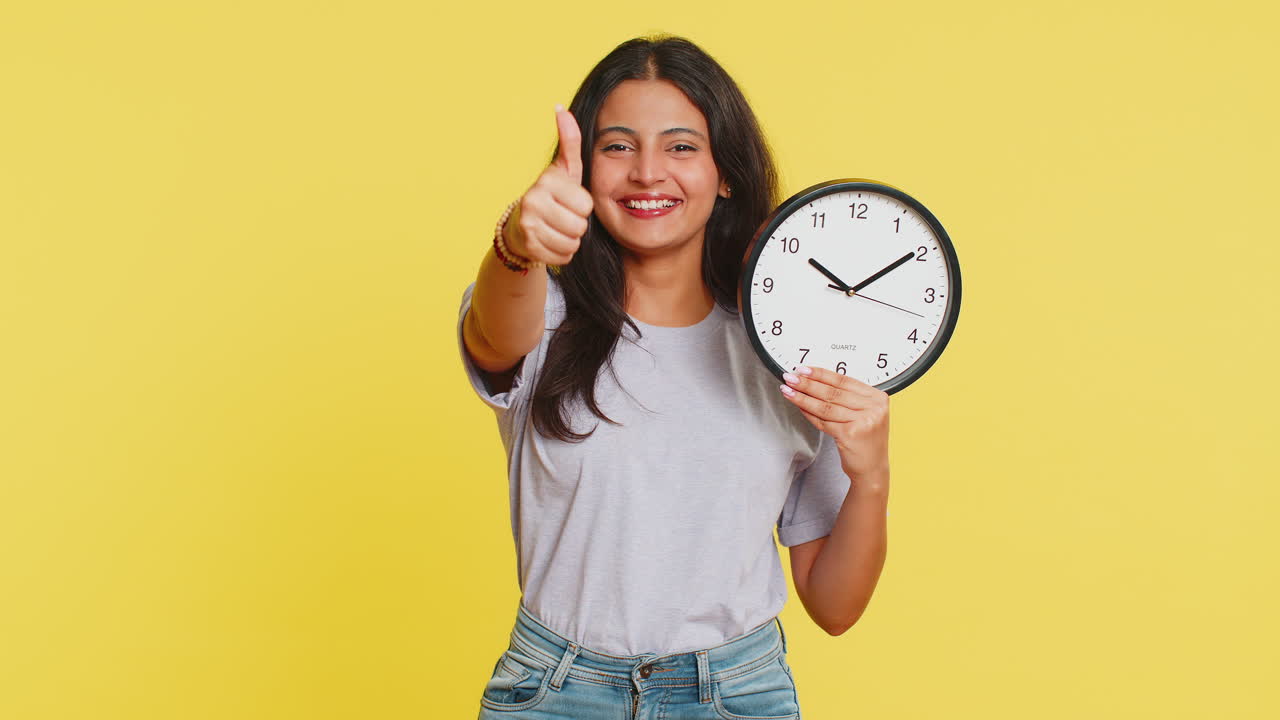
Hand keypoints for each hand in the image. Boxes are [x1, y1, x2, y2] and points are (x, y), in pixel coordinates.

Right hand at [505, 106, 594, 265]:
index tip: (567, 202)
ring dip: (569, 241)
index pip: (586, 206)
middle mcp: (533, 199)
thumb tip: (561, 109)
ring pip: (572, 244)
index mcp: (547, 181)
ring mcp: (528, 224)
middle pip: (580, 227)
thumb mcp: (563, 170)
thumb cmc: (550, 197)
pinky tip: (549, 242)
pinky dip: (560, 254)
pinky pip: (562, 257)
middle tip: (561, 218)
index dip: (582, 207)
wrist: (520, 227)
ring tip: (556, 229)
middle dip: (576, 226)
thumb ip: (569, 142)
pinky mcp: (528, 246)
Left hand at [779, 365, 889, 492]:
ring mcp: (864, 421)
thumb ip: (846, 398)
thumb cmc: (865, 441)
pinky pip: (823, 420)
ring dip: (803, 397)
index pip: (844, 380)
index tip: (804, 369)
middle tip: (791, 377)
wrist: (872, 469)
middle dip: (808, 383)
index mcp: (878, 397)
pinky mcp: (851, 434)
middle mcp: (874, 408)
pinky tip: (798, 406)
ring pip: (825, 405)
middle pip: (833, 391)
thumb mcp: (863, 414)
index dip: (821, 373)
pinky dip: (808, 413)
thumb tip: (815, 381)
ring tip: (788, 390)